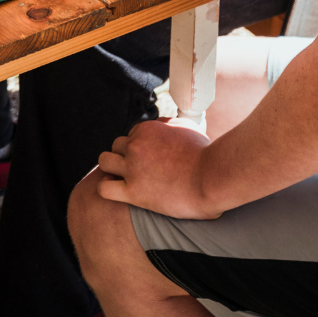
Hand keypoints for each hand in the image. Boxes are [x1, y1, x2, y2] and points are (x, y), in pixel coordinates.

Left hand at [96, 119, 220, 219]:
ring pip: (105, 161)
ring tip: (126, 178)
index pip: (132, 134)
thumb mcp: (187, 128)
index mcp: (147, 129)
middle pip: (117, 145)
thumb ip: (169, 125)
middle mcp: (136, 146)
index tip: (152, 158)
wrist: (213, 179)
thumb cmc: (206, 155)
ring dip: (113, 168)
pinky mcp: (134, 192)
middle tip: (140, 168)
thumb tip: (160, 124)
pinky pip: (104, 188)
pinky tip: (120, 191)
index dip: (141, 147)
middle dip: (126, 155)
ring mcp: (133, 168)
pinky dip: (108, 189)